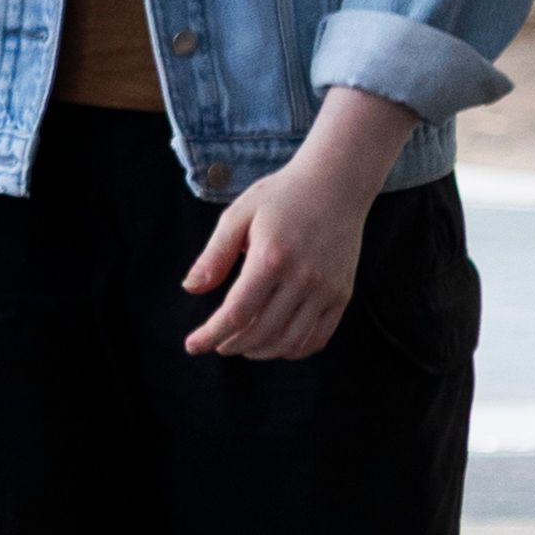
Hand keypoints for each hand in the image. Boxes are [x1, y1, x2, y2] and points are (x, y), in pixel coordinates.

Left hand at [179, 159, 376, 363]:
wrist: (337, 182)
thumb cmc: (282, 196)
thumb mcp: (238, 215)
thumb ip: (214, 255)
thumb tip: (191, 288)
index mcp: (271, 258)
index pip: (236, 313)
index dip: (212, 335)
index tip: (193, 345)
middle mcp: (302, 278)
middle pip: (261, 332)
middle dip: (232, 344)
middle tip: (218, 342)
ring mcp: (327, 289)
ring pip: (290, 342)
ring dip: (260, 352)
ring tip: (242, 345)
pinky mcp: (343, 294)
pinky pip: (318, 337)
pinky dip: (293, 349)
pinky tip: (275, 343)